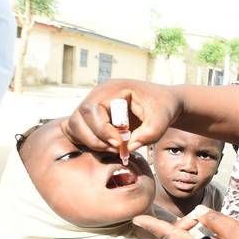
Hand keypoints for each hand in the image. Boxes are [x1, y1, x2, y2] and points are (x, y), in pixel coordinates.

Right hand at [62, 79, 181, 153]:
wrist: (164, 104)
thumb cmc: (163, 107)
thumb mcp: (162, 119)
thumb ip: (149, 133)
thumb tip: (128, 147)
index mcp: (113, 89)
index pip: (92, 109)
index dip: (101, 129)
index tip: (120, 144)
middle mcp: (98, 96)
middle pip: (77, 119)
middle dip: (95, 139)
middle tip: (118, 149)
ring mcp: (92, 107)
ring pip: (75, 127)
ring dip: (92, 143)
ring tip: (116, 148)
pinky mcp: (92, 119)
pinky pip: (79, 132)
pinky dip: (90, 143)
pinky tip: (110, 146)